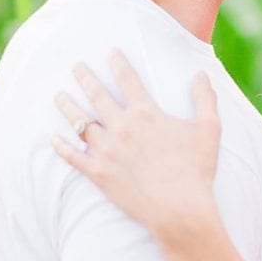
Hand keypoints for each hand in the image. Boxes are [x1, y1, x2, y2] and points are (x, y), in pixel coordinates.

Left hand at [50, 50, 221, 236]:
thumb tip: (201, 74)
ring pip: (81, 123)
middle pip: (97, 96)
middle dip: (85, 78)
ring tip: (58, 96)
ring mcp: (107, 151)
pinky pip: (74, 158)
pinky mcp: (99, 174)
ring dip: (68, 107)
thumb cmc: (197, 170)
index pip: (128, 80)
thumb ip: (204, 98)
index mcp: (146, 114)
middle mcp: (122, 128)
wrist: (179, 209)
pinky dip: (62, 147)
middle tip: (75, 66)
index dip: (118, 63)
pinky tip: (52, 139)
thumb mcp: (209, 129)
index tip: (110, 51)